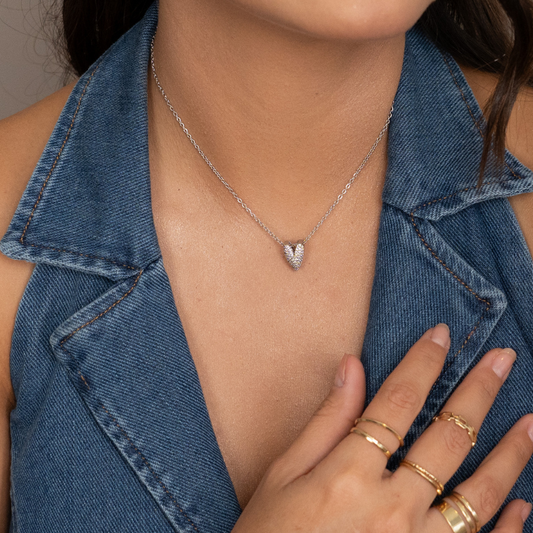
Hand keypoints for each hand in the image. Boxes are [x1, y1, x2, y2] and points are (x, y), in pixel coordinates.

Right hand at [231, 324, 532, 532]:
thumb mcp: (284, 475)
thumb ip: (324, 422)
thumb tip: (351, 367)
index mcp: (349, 474)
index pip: (397, 402)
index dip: (422, 363)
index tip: (440, 336)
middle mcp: (392, 507)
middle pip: (447, 438)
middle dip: (478, 392)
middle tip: (504, 360)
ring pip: (478, 494)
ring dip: (510, 454)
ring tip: (530, 422)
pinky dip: (511, 527)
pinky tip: (525, 503)